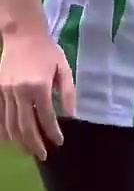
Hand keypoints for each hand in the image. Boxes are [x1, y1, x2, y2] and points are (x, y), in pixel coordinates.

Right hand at [0, 29, 75, 159]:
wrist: (22, 34)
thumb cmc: (47, 51)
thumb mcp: (64, 68)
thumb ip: (67, 93)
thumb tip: (71, 116)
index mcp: (39, 86)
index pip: (46, 117)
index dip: (53, 132)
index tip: (59, 142)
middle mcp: (20, 92)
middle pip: (25, 126)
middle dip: (34, 144)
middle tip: (43, 155)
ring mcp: (5, 92)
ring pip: (10, 125)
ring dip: (19, 141)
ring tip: (28, 150)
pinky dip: (4, 131)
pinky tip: (10, 140)